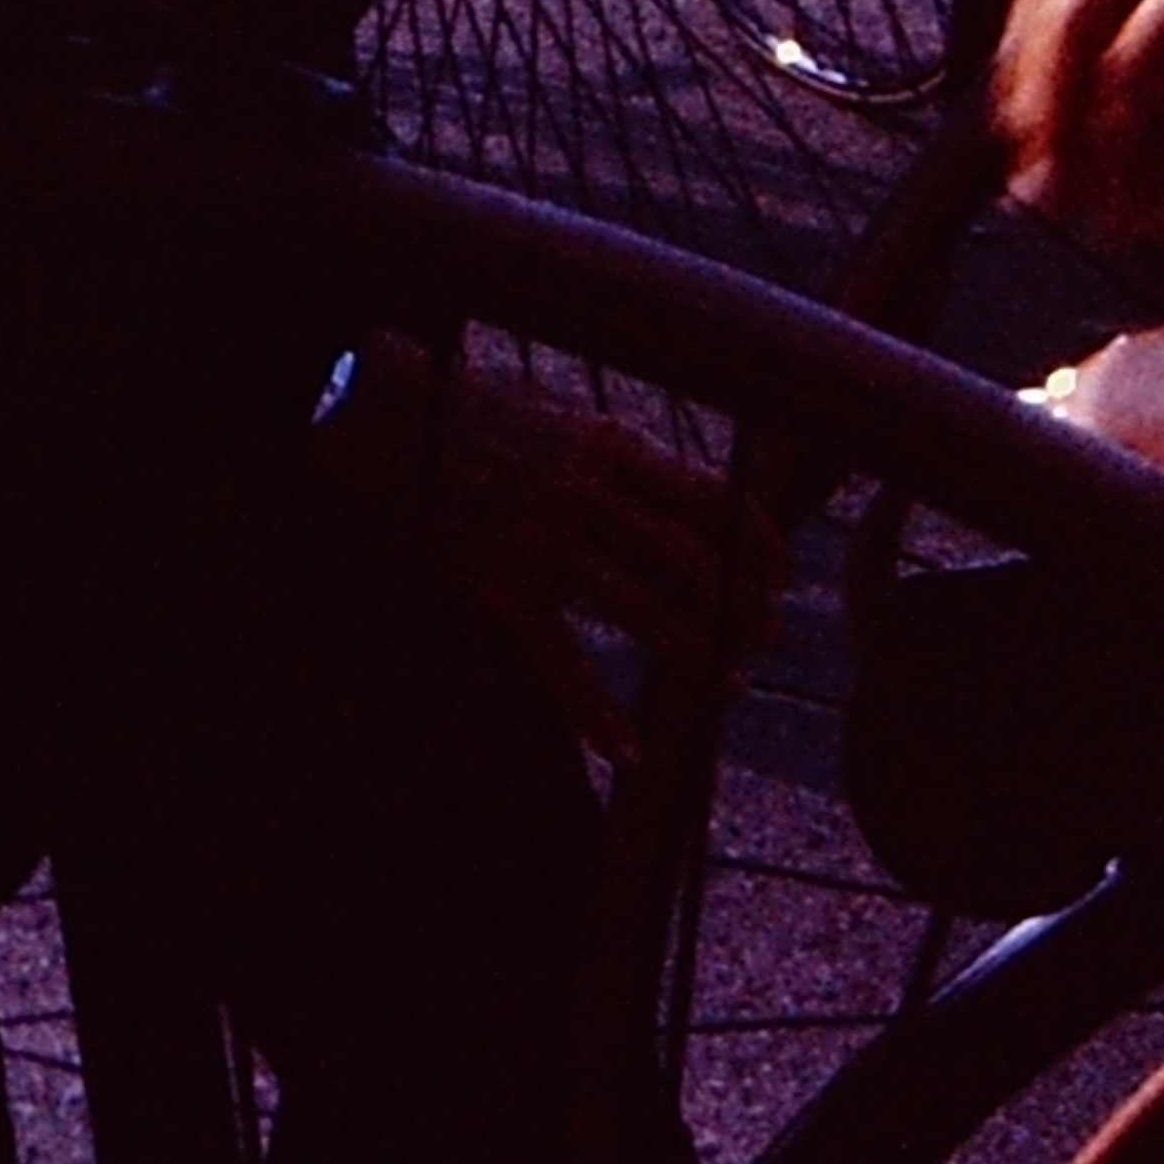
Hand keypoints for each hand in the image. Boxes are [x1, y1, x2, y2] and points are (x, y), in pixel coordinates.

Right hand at [312, 337, 773, 763]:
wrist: (378, 415)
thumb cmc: (476, 415)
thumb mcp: (562, 419)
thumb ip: (624, 459)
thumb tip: (696, 500)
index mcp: (606, 443)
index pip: (710, 497)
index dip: (758, 542)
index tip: (784, 573)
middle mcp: (582, 491)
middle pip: (690, 559)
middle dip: (740, 604)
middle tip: (766, 633)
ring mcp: (540, 540)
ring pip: (642, 610)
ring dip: (697, 653)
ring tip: (732, 681)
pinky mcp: (498, 584)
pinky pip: (559, 659)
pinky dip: (596, 711)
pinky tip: (629, 748)